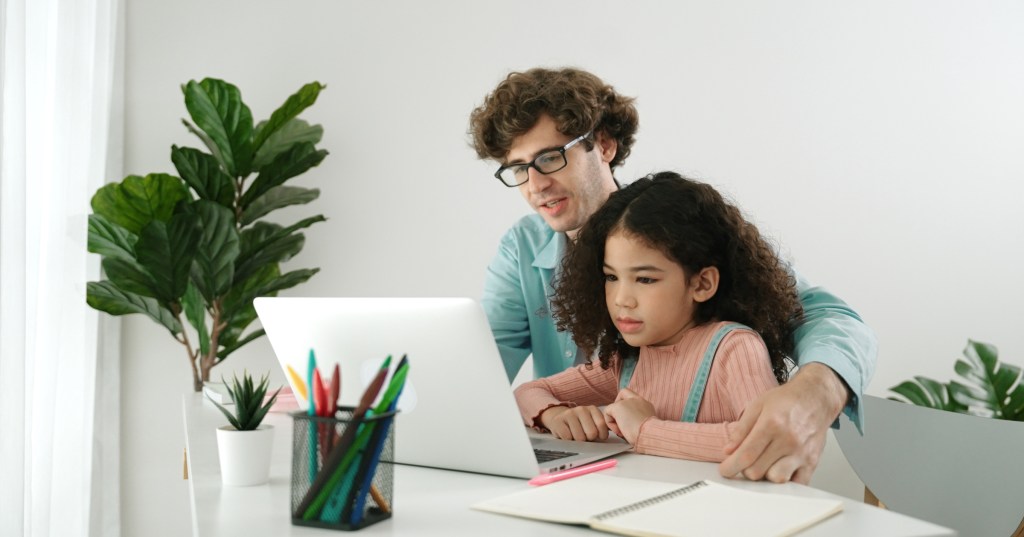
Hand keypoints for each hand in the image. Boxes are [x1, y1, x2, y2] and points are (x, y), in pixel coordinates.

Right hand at [539, 405, 609, 440]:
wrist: (558, 418)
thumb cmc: (578, 424)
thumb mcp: (592, 422)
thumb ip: (600, 427)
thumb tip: (607, 435)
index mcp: (592, 409)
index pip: (602, 425)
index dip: (601, 435)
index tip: (598, 437)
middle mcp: (581, 409)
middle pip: (591, 433)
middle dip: (589, 439)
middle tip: (585, 436)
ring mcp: (569, 414)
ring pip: (579, 437)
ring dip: (578, 441)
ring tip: (575, 435)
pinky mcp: (558, 421)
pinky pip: (568, 438)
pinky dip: (568, 440)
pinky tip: (567, 435)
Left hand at [602, 389, 654, 444]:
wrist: (650, 435)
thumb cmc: (649, 437)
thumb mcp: (646, 426)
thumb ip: (637, 421)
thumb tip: (627, 426)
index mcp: (646, 406)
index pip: (633, 397)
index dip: (626, 404)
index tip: (627, 418)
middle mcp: (638, 400)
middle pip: (622, 395)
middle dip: (618, 409)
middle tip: (622, 423)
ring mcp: (628, 402)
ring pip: (614, 406)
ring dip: (615, 420)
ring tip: (622, 432)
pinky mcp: (618, 407)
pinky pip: (607, 412)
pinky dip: (610, 423)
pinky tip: (618, 431)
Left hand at [718, 363, 848, 483]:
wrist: (815, 398)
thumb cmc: (787, 400)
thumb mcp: (757, 405)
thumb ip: (741, 429)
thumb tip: (728, 451)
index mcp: (771, 424)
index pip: (746, 455)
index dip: (731, 467)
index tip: (725, 471)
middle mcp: (788, 440)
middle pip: (758, 471)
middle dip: (745, 470)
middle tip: (744, 462)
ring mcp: (802, 453)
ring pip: (776, 479)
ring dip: (765, 476)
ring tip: (763, 464)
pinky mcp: (812, 461)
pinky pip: (797, 484)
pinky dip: (785, 482)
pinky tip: (778, 470)